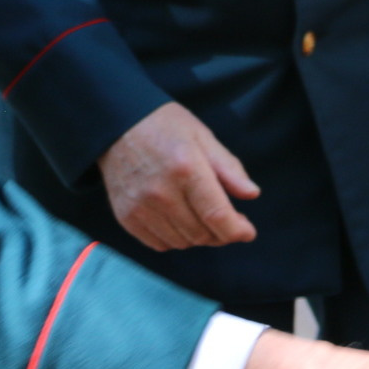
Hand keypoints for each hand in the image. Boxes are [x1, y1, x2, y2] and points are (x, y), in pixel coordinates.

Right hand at [97, 101, 259, 251]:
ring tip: (200, 215)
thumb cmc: (164, 127)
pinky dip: (175, 238)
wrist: (116, 125)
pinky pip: (159, 244)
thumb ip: (229, 168)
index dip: (237, 230)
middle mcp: (161, 192)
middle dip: (221, 233)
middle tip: (227, 218)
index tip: (247, 231)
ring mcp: (141, 207)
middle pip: (202, 234)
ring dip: (198, 236)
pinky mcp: (126, 217)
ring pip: (182, 242)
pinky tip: (178, 218)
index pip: (217, 216)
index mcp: (186, 169)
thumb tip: (252, 194)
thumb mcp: (202, 137)